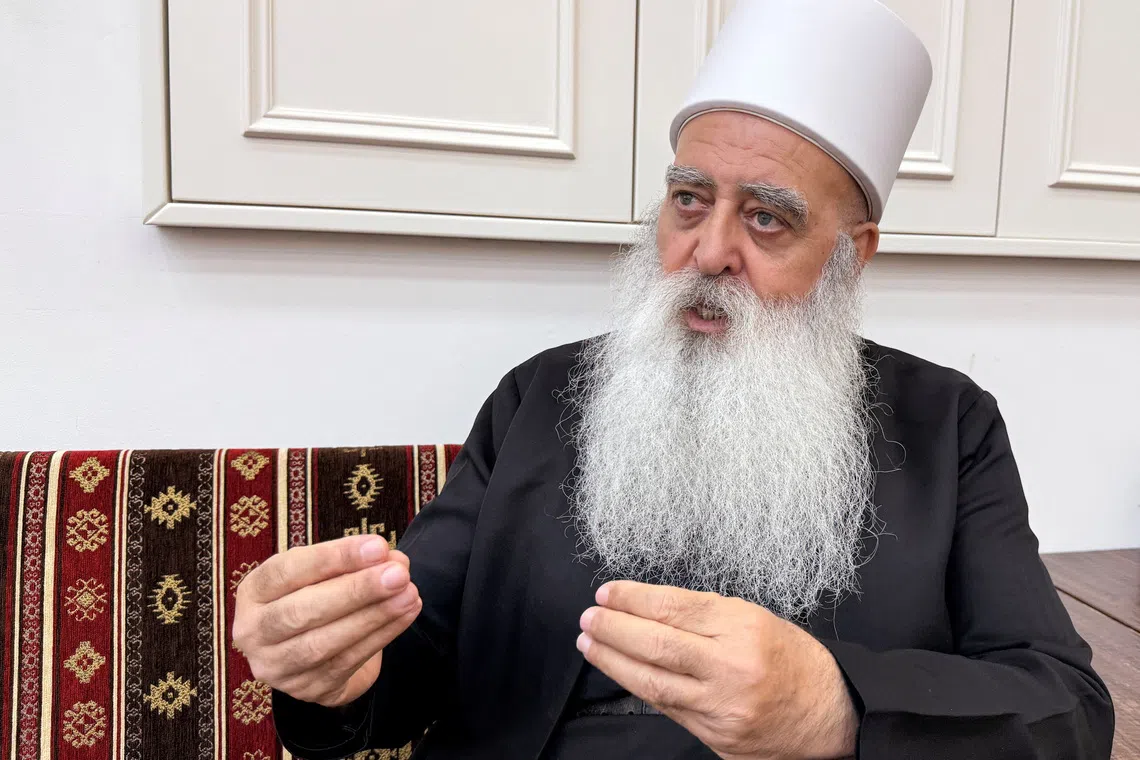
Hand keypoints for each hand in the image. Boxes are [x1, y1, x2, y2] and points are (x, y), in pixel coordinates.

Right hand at [233, 534, 421, 707]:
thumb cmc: (316, 596)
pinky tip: (406, 614)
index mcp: (253, 592)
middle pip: (302, 611)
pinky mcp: (306, 688)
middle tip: (398, 575)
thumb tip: (393, 560)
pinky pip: (346, 663)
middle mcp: (254, 632)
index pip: (288, 571)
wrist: (310, 652)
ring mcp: (277, 666)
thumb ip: (354, 562)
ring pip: (324, 643)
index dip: (334, 558)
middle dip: (356, 591)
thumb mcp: (325, 573)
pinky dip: (381, 636)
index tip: (378, 546)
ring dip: (374, 616)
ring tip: (409, 594)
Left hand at [577, 582, 856, 759]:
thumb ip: (708, 614)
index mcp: (744, 628)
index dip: (634, 599)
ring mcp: (722, 706)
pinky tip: (621, 672)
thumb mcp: (758, 619)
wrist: (832, 718)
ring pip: (653, 681)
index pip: (674, 607)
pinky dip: (639, 687)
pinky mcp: (716, 735)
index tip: (607, 593)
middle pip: (657, 644)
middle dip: (615, 629)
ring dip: (613, 661)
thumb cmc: (796, 662)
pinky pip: (667, 707)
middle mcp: (731, 667)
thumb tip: (652, 607)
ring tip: (590, 644)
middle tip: (589, 617)